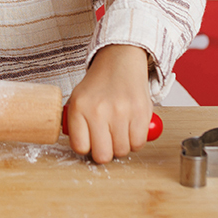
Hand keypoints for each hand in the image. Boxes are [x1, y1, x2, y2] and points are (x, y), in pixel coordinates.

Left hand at [64, 44, 152, 163]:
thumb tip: (82, 148)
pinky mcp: (140, 112)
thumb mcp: (79, 99)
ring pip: (121, 151)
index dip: (87, 147)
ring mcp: (120, 111)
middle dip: (105, 152)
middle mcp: (98, 110)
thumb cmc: (100, 85)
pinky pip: (138, 143)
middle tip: (107, 141)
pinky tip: (131, 129)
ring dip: (121, 145)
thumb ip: (77, 124)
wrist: (121, 61)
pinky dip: (136, 141)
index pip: (80, 147)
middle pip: (102, 155)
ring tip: (119, 131)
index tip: (91, 142)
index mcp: (79, 107)